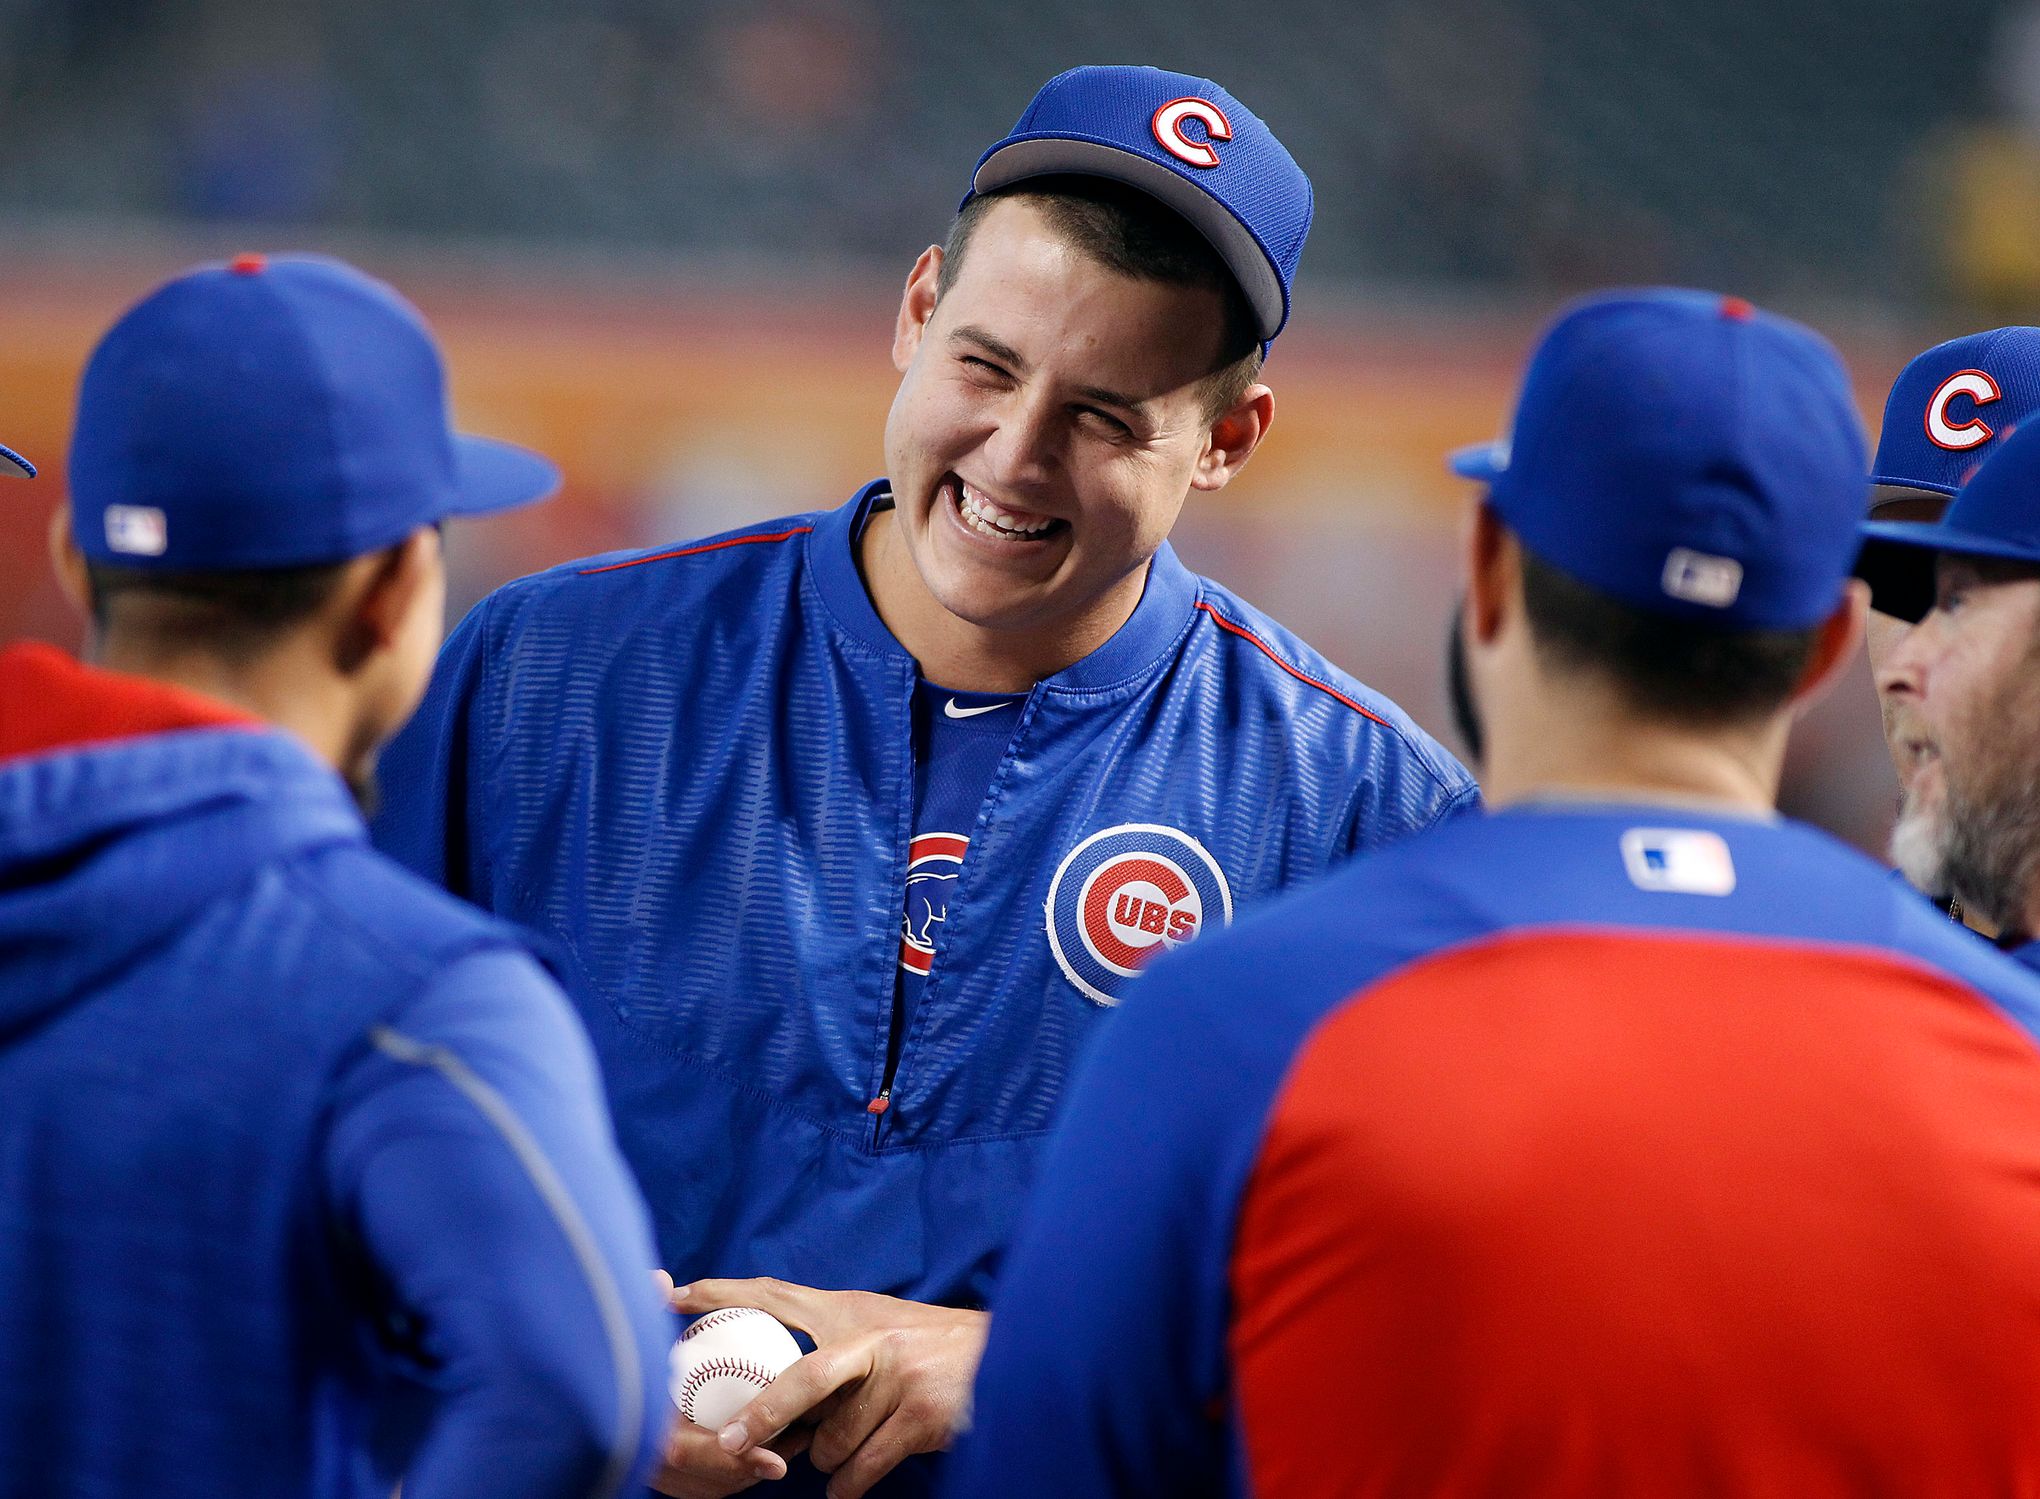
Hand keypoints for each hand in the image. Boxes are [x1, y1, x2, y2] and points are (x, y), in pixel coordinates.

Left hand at [670, 1276, 989, 1498]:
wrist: (1006, 1356)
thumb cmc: (929, 1349)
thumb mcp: (876, 1331)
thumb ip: (828, 1350)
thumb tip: (771, 1399)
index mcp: (850, 1311)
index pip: (776, 1296)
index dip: (724, 1294)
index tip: (676, 1297)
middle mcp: (872, 1338)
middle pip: (802, 1379)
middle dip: (763, 1415)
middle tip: (730, 1445)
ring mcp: (898, 1378)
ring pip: (831, 1441)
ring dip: (829, 1460)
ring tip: (843, 1456)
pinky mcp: (920, 1417)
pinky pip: (861, 1468)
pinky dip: (848, 1486)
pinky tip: (849, 1487)